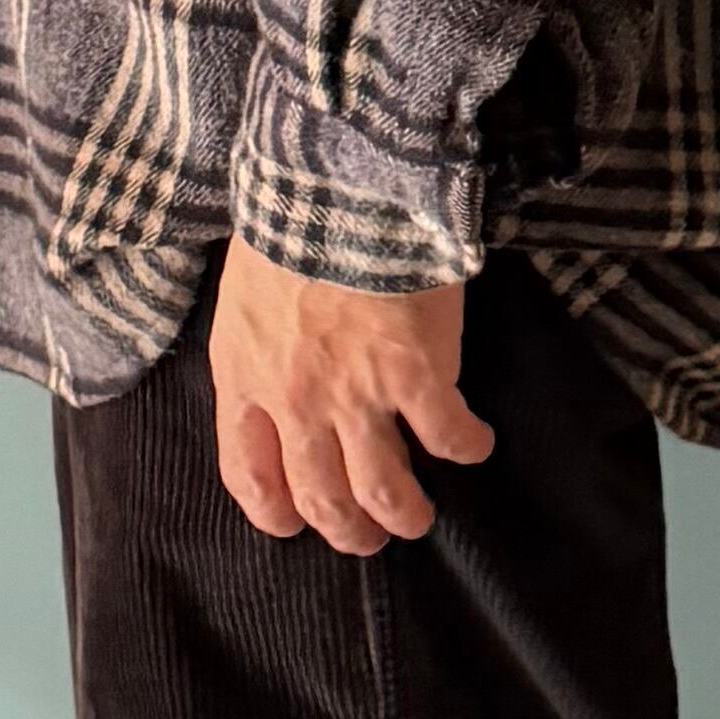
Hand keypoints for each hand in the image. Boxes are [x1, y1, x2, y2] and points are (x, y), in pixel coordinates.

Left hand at [208, 234, 495, 553]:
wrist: (337, 184)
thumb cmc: (287, 219)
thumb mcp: (244, 293)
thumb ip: (257, 346)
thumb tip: (275, 365)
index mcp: (245, 377)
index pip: (249, 473)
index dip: (275, 510)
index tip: (294, 522)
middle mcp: (297, 401)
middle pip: (321, 497)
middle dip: (348, 529)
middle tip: (370, 535)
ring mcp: (357, 394)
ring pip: (382, 488)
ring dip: (403, 512)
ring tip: (417, 516)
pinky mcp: (416, 376)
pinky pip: (447, 437)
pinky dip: (465, 447)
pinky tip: (475, 443)